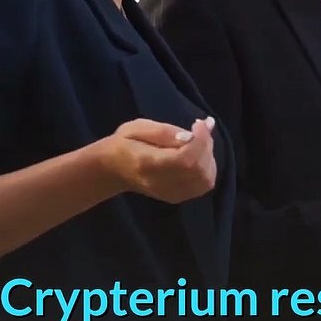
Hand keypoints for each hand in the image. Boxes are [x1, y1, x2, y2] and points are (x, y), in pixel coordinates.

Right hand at [95, 117, 217, 202]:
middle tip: (198, 130)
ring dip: (209, 157)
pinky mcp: (177, 197)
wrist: (112, 170)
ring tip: (198, 142)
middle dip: (206, 146)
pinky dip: (207, 168)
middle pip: (198, 170)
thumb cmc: (123, 144)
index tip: (200, 123)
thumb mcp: (137, 127)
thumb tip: (191, 136)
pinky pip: (203, 185)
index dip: (200, 141)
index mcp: (149, 164)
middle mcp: (162, 183)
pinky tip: (198, 155)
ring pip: (206, 180)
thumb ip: (165, 131)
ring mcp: (171, 194)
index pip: (185, 160)